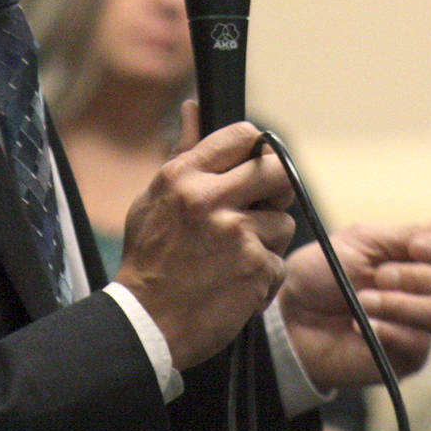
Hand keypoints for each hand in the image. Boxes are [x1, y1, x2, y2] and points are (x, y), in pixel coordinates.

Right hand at [114, 116, 297, 370]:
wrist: (147, 322)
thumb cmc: (149, 258)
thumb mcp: (155, 198)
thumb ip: (183, 153)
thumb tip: (194, 108)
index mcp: (185, 177)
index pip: (242, 136)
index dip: (256, 148)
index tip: (254, 163)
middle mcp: (212, 200)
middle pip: (277, 170)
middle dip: (277, 187)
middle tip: (263, 204)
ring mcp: (237, 235)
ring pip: (283, 222)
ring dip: (268, 239)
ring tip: (237, 255)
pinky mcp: (256, 269)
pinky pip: (279, 261)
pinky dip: (263, 274)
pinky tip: (237, 281)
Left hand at [278, 212, 430, 390]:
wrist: (291, 317)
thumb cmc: (323, 273)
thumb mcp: (363, 241)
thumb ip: (412, 232)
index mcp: (422, 257)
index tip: (416, 247)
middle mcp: (430, 290)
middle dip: (417, 276)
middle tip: (378, 275)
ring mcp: (421, 324)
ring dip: (399, 303)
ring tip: (364, 301)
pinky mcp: (409, 356)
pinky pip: (419, 342)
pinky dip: (389, 329)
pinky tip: (363, 326)